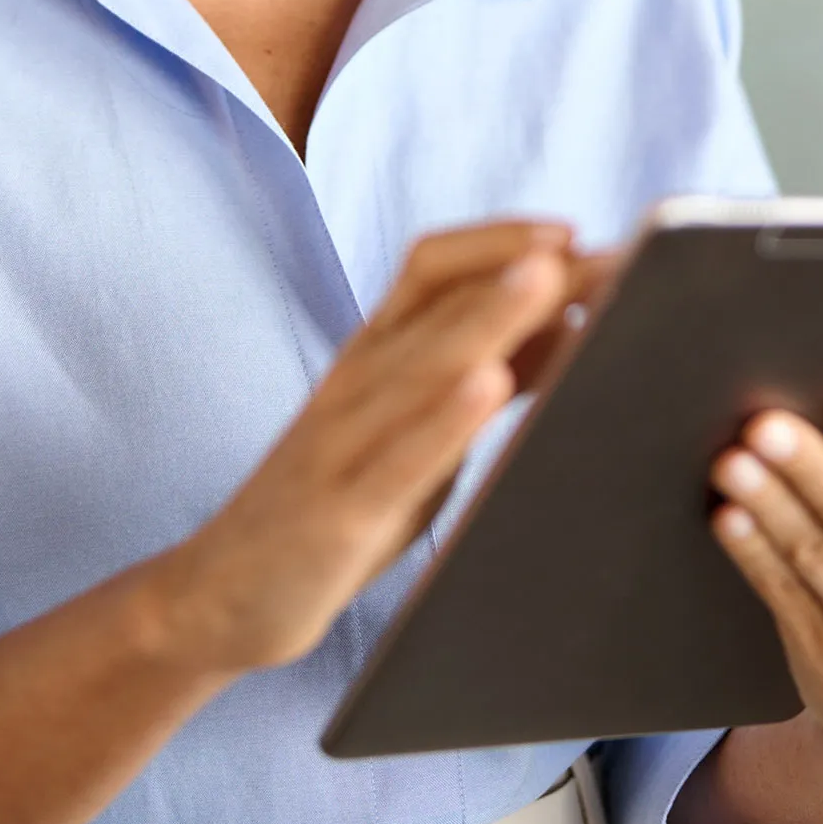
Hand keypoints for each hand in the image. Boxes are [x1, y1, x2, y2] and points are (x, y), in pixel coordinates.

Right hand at [160, 220, 592, 675]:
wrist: (223, 593)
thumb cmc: (339, 500)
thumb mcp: (416, 428)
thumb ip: (479, 376)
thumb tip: (573, 319)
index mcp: (372, 353)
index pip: (431, 265)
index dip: (502, 239)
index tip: (577, 231)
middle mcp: (355, 381)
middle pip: (437, 300)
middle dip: (522, 269)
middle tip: (599, 251)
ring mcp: (341, 443)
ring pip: (418, 364)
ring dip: (489, 317)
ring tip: (548, 280)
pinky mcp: (337, 512)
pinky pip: (394, 458)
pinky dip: (443, 419)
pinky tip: (487, 389)